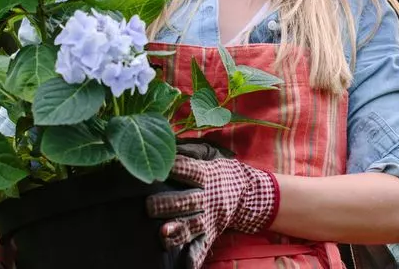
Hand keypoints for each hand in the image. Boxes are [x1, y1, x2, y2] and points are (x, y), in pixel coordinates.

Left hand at [146, 148, 279, 267]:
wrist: (250, 194)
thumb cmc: (221, 172)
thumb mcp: (212, 157)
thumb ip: (192, 152)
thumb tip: (170, 142)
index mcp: (207, 176)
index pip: (190, 171)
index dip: (176, 168)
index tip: (161, 168)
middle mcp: (208, 198)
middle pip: (187, 201)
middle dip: (168, 204)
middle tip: (149, 206)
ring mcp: (210, 218)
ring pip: (192, 225)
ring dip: (178, 230)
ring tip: (163, 234)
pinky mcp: (211, 233)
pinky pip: (202, 247)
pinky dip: (194, 258)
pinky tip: (185, 266)